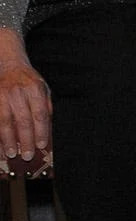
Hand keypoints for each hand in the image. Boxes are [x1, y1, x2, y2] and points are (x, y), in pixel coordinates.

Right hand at [0, 60, 51, 177]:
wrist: (8, 64)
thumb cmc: (28, 80)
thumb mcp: (43, 89)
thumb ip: (45, 107)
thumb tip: (46, 130)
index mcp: (35, 89)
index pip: (40, 114)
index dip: (41, 131)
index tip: (41, 145)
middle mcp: (18, 92)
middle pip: (23, 120)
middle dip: (25, 140)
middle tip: (26, 155)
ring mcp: (2, 96)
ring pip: (5, 122)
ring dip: (7, 140)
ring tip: (10, 154)